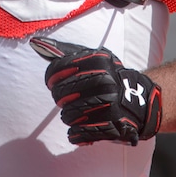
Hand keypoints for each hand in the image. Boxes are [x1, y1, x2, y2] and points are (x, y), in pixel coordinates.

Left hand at [30, 37, 161, 145]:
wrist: (140, 100)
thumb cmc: (108, 76)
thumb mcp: (91, 58)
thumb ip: (63, 52)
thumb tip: (36, 43)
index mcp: (97, 62)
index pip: (57, 71)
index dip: (51, 79)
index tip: (54, 82)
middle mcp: (104, 82)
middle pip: (60, 95)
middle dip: (60, 98)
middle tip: (67, 98)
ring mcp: (108, 104)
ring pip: (67, 115)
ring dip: (68, 116)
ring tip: (77, 112)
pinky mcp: (111, 125)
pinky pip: (78, 132)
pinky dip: (75, 133)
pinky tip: (80, 127)